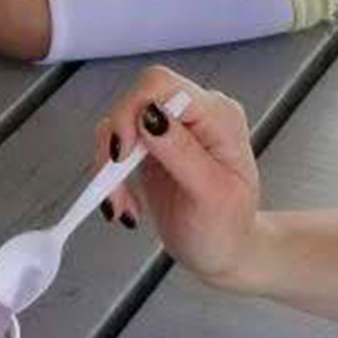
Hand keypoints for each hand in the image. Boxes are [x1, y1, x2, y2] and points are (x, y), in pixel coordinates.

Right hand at [92, 66, 270, 291]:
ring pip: (119, 124)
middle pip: (134, 101)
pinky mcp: (152, 145)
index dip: (131, 111)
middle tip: (115, 188)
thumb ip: (182, 152)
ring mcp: (172, 127)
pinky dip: (112, 177)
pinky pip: (117, 146)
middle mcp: (195, 114)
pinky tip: (127, 202)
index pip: (162, 86)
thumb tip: (150, 116)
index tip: (121, 154)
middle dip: (116, 144)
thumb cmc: (227, 229)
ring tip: (123, 205)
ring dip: (110, 168)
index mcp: (218, 116)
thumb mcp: (211, 195)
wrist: (225, 251)